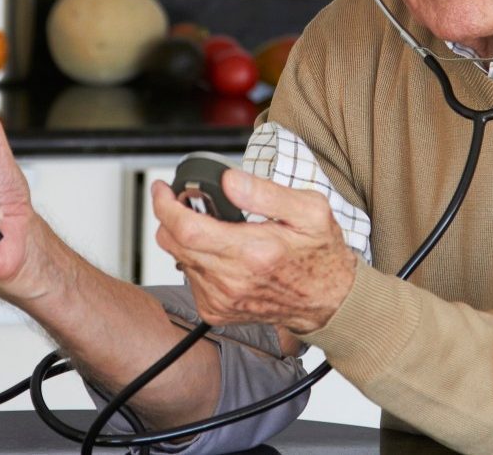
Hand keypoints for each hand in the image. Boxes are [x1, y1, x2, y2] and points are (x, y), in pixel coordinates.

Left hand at [152, 169, 356, 334]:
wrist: (329, 300)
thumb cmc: (321, 254)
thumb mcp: (309, 211)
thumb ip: (266, 193)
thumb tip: (228, 181)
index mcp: (253, 252)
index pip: (187, 228)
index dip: (166, 205)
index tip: (163, 190)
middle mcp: (232, 280)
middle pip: (173, 243)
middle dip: (170, 216)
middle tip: (185, 201)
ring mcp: (221, 299)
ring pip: (178, 259)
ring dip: (184, 237)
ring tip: (212, 227)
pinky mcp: (216, 310)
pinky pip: (189, 277)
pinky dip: (195, 259)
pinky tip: (220, 253)